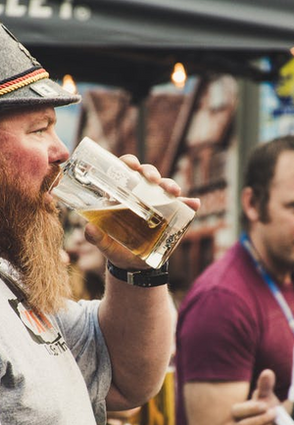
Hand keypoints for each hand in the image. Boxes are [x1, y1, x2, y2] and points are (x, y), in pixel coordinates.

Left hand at [84, 154, 200, 268]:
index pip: (125, 172)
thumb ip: (96, 238)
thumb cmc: (117, 249)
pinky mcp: (172, 216)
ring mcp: (158, 205)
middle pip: (146, 176)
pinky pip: (182, 206)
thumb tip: (89, 229)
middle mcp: (140, 195)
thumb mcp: (105, 245)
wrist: (135, 266)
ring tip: (174, 192)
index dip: (129, 163)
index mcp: (121, 196)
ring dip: (170, 185)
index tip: (132, 165)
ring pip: (165, 188)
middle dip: (151, 173)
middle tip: (152, 180)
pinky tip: (194, 203)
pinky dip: (189, 203)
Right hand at [231, 370, 278, 423]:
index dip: (250, 409)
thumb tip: (268, 372)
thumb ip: (265, 386)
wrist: (269, 422)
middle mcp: (235, 424)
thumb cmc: (264, 409)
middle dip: (258, 420)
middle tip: (273, 413)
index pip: (236, 411)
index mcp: (235, 413)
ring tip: (274, 420)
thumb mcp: (265, 398)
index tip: (265, 405)